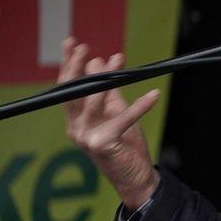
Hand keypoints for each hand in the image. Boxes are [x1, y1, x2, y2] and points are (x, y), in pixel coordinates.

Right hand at [59, 37, 160, 208]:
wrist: (134, 177)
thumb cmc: (124, 145)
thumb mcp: (115, 112)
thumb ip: (108, 90)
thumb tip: (97, 61)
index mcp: (76, 120)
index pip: (67, 88)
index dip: (68, 65)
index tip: (72, 43)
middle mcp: (75, 128)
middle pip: (71, 93)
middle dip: (76, 67)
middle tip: (83, 47)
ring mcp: (87, 137)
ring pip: (93, 102)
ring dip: (106, 79)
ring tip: (118, 60)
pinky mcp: (104, 144)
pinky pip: (123, 119)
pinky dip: (140, 106)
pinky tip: (154, 95)